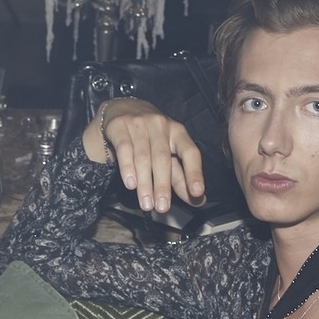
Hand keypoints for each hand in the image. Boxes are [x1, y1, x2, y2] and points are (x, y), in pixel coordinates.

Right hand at [95, 98, 206, 213]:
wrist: (121, 110)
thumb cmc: (149, 138)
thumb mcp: (167, 154)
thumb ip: (180, 177)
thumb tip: (198, 200)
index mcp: (178, 132)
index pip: (190, 152)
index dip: (194, 172)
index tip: (197, 192)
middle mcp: (161, 125)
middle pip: (163, 158)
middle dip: (163, 185)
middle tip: (163, 208)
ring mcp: (139, 123)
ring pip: (143, 156)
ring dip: (145, 183)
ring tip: (146, 204)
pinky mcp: (120, 126)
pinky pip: (124, 149)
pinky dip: (127, 168)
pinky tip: (131, 185)